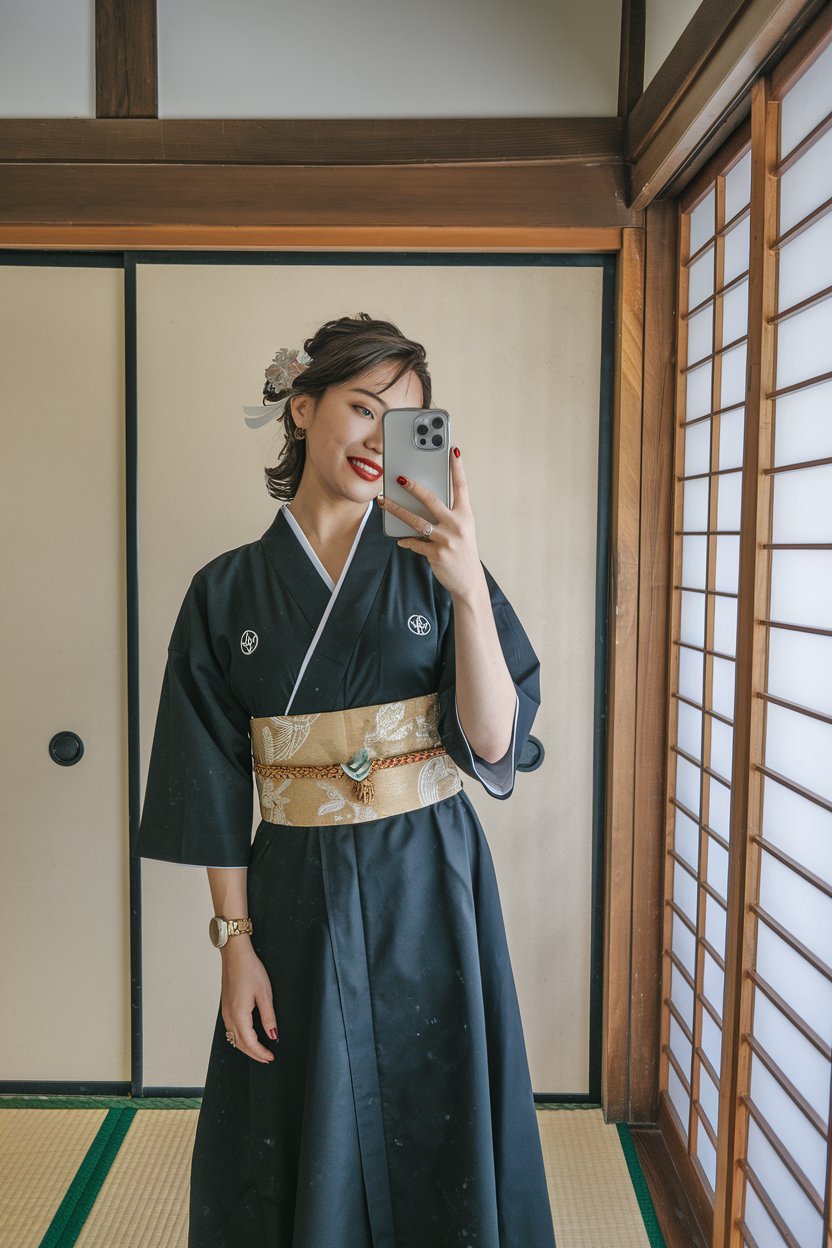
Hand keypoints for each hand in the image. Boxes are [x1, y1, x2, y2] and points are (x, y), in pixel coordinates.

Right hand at [220, 939, 278, 1062]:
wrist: (235, 955)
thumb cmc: (249, 970)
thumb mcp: (265, 994)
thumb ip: (269, 1017)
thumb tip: (273, 1035)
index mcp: (239, 1015)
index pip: (249, 1043)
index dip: (260, 1053)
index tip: (271, 1057)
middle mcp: (229, 1016)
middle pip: (240, 1044)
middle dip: (254, 1054)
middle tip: (267, 1058)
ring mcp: (225, 1012)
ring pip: (234, 1038)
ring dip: (246, 1047)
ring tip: (260, 1050)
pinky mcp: (226, 1007)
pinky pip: (231, 1029)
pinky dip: (241, 1037)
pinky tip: (249, 1036)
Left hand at [377, 446, 484, 600]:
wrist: (469, 581)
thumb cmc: (462, 552)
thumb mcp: (462, 530)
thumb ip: (448, 515)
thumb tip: (423, 502)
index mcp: (465, 516)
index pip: (461, 487)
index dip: (457, 468)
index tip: (453, 450)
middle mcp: (457, 525)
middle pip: (432, 501)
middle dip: (414, 488)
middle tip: (399, 478)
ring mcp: (447, 540)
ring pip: (417, 521)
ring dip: (398, 510)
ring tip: (384, 502)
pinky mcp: (436, 554)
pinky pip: (415, 543)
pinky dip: (406, 541)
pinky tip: (400, 539)